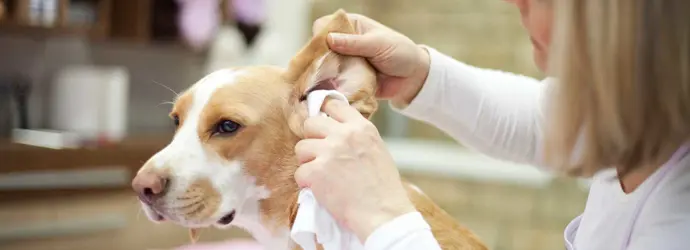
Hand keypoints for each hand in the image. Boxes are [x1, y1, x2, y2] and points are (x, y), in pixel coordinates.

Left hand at [294, 100, 416, 241]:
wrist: (382, 213)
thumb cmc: (383, 188)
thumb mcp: (377, 150)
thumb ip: (356, 137)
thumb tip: (335, 132)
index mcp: (361, 128)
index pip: (334, 105)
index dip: (324, 115)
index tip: (322, 125)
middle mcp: (344, 135)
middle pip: (311, 124)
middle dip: (312, 139)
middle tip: (319, 155)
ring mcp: (328, 152)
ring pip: (301, 148)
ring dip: (307, 162)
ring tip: (321, 175)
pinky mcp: (316, 172)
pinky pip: (299, 173)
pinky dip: (306, 184)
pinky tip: (320, 190)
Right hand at [312, 13, 430, 106]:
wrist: (413, 79)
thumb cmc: (400, 53)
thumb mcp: (378, 44)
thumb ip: (354, 43)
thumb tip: (329, 39)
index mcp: (352, 26)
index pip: (325, 25)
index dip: (319, 35)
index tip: (320, 48)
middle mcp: (344, 43)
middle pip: (320, 48)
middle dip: (318, 58)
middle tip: (320, 69)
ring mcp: (344, 62)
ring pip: (324, 66)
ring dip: (322, 74)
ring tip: (321, 83)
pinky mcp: (347, 80)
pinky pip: (333, 82)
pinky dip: (330, 87)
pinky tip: (327, 91)